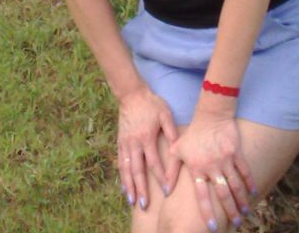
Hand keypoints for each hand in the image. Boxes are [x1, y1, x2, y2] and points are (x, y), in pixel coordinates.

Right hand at [118, 84, 179, 210]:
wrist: (132, 94)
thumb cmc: (151, 103)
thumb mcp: (165, 113)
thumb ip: (171, 130)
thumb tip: (178, 147)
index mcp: (147, 137)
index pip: (154, 162)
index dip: (161, 177)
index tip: (167, 190)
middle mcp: (135, 143)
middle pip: (138, 170)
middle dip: (142, 188)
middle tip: (145, 204)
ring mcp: (125, 143)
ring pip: (126, 169)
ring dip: (129, 186)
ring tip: (132, 201)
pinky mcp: (120, 142)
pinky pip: (120, 162)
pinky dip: (122, 175)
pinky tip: (124, 186)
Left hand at [169, 115, 254, 228]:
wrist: (210, 114)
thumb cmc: (192, 133)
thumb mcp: (176, 150)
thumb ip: (171, 171)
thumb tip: (166, 191)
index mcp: (197, 169)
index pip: (202, 196)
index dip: (207, 212)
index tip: (212, 227)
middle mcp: (212, 167)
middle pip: (223, 194)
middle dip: (230, 211)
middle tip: (236, 223)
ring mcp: (225, 159)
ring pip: (235, 185)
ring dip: (241, 200)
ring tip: (245, 212)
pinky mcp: (236, 152)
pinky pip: (244, 170)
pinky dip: (250, 182)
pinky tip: (253, 193)